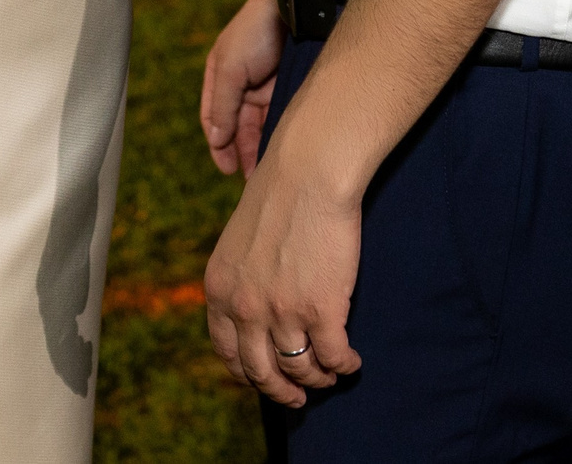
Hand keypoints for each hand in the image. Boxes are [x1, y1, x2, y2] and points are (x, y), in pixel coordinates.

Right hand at [201, 0, 284, 177]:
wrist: (294, 4)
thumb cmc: (255, 32)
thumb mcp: (230, 70)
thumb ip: (222, 107)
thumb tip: (216, 141)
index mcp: (221, 77)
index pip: (215, 120)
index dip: (220, 145)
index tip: (227, 169)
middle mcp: (243, 83)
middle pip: (240, 126)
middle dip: (243, 151)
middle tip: (253, 178)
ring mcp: (268, 84)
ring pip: (263, 123)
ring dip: (263, 145)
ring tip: (270, 169)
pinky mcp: (291, 83)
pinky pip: (283, 114)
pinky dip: (281, 131)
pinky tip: (287, 148)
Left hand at [204, 130, 364, 404]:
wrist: (308, 173)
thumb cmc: (279, 196)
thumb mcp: (239, 241)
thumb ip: (241, 278)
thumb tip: (253, 308)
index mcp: (220, 290)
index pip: (227, 351)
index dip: (246, 373)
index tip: (262, 379)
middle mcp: (245, 308)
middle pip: (260, 371)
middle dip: (280, 391)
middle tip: (296, 398)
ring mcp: (282, 314)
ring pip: (299, 370)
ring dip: (316, 380)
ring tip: (328, 376)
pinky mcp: (321, 312)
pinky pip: (332, 357)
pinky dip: (343, 366)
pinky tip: (351, 362)